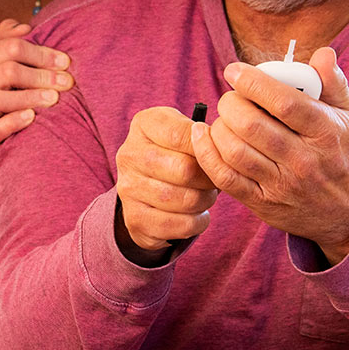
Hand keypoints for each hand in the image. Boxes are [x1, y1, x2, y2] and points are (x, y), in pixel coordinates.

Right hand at [0, 19, 74, 174]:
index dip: (40, 52)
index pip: (8, 47)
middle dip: (40, 74)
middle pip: (6, 71)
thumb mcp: (1, 67)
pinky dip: (13, 122)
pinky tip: (31, 117)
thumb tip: (25, 27)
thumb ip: (9, 43)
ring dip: (30, 96)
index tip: (65, 61)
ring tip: (54, 99)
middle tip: (66, 82)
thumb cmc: (1, 97)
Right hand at [115, 106, 218, 258]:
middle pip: (185, 170)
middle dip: (209, 179)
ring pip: (185, 200)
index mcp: (144, 124)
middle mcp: (129, 154)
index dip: (207, 149)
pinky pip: (180, 225)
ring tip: (206, 196)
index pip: (181, 135)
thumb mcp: (184, 132)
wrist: (146, 188)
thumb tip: (220, 150)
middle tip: (214, 181)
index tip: (216, 156)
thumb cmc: (175, 153)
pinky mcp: (135, 218)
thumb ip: (202, 135)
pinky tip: (196, 214)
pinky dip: (198, 222)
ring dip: (205, 201)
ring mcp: (128, 188)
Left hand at [189, 47, 348, 264]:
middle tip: (230, 97)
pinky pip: (224, 178)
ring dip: (219, 127)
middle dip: (230, 103)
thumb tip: (323, 53)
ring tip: (224, 118)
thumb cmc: (345, 155)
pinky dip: (206, 154)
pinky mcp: (263, 203)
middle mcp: (304, 161)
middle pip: (252, 125)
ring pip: (235, 151)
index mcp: (327, 133)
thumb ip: (334, 84)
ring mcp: (282, 185)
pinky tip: (202, 136)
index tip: (234, 70)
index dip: (253, 82)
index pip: (284, 103)